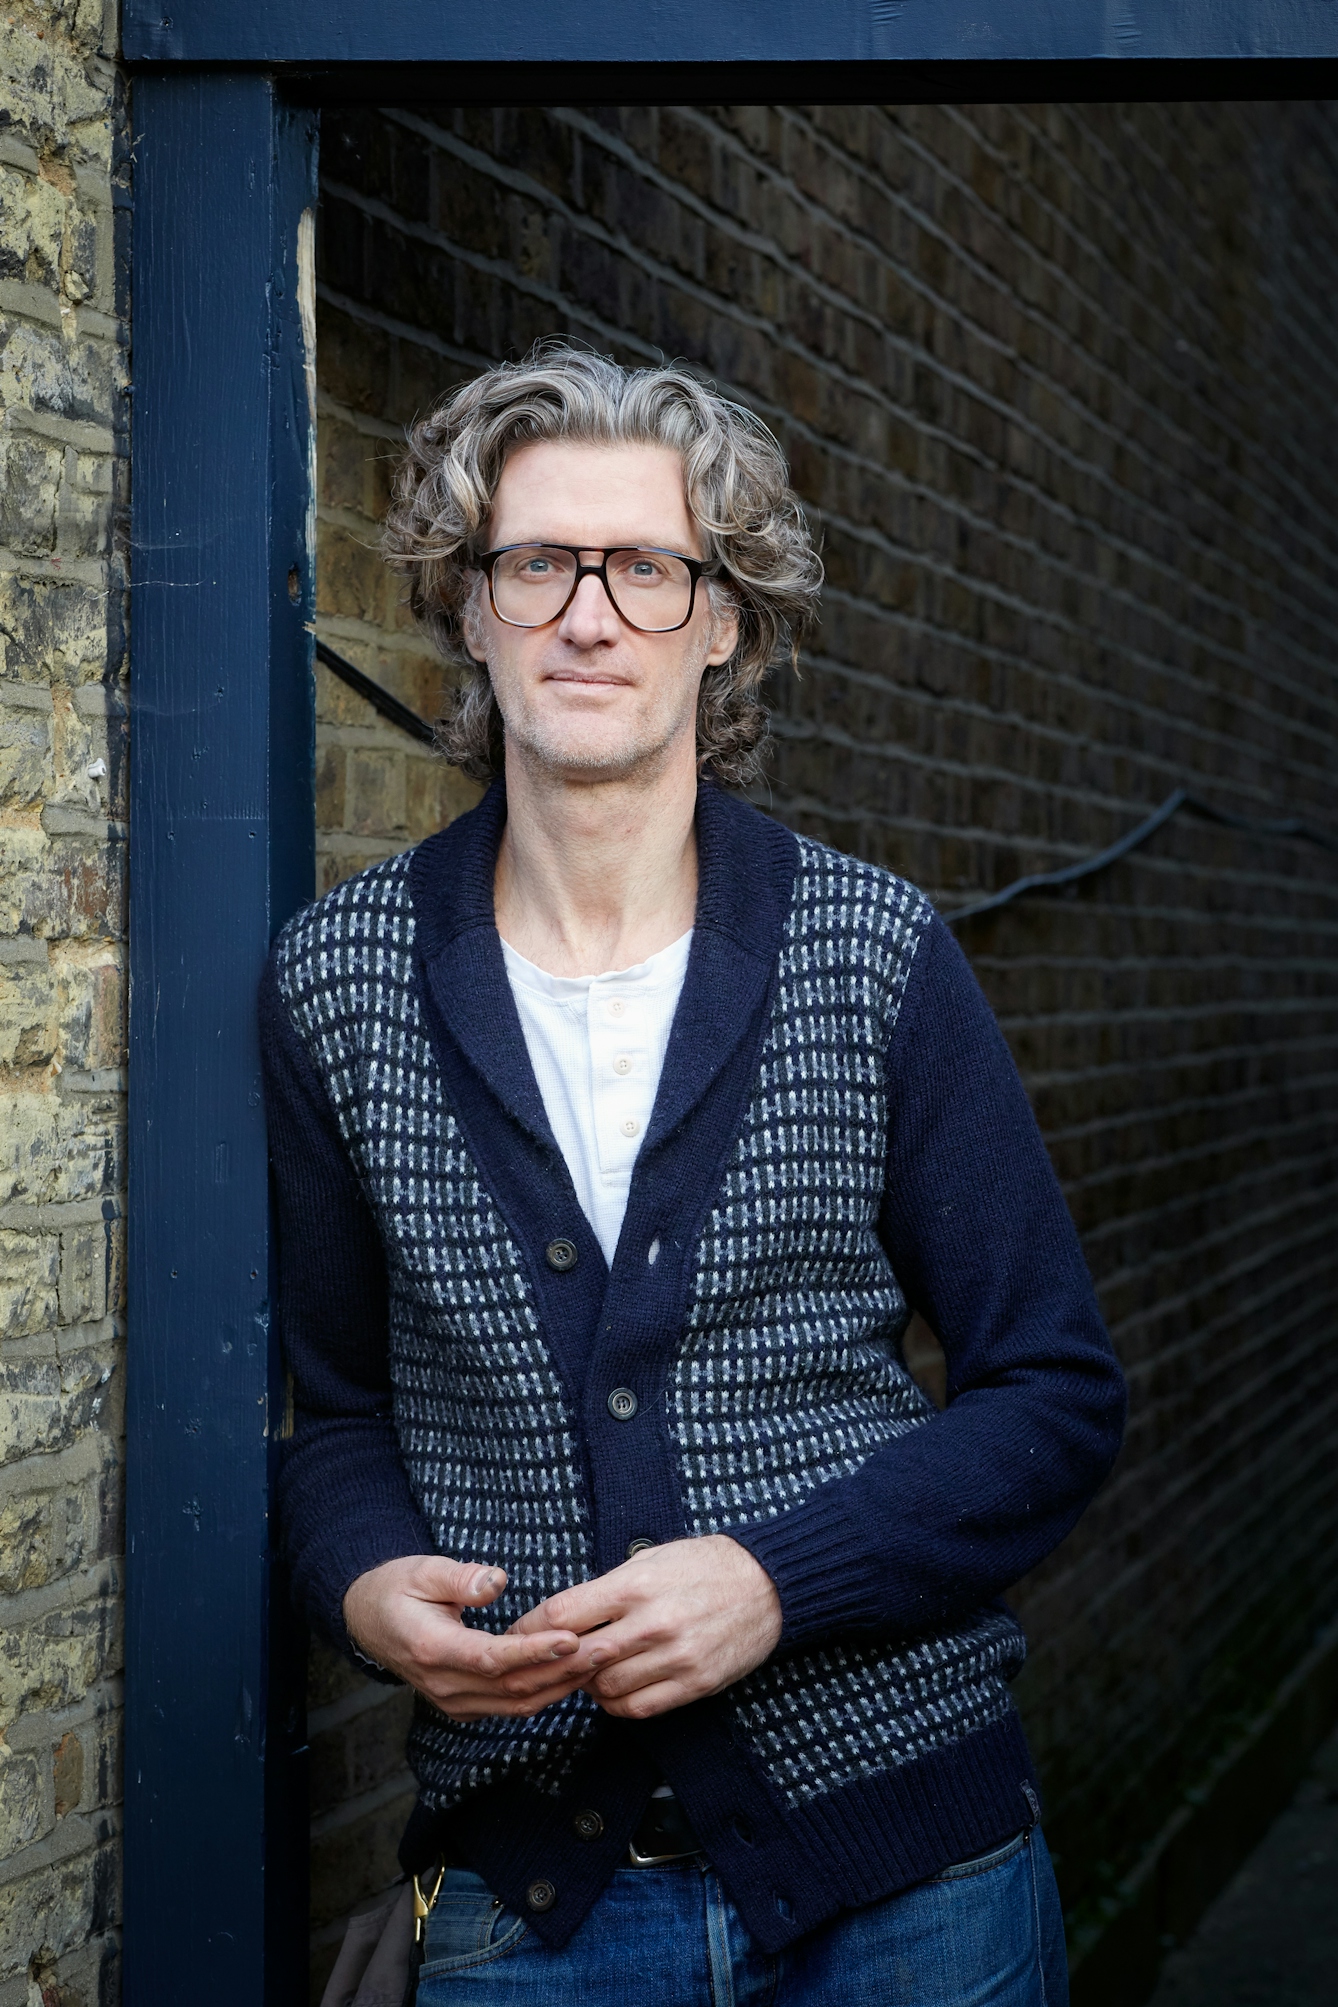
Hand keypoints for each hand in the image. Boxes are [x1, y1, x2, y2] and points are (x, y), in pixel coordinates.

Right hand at [342, 1556, 593, 1720]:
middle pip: (513, 1687)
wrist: (368, 1621)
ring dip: (561, 1685)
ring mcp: (454, 1701)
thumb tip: (496, 1582)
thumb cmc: (396, 1588)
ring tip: (601, 1660)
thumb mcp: (421, 1570)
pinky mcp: (465, 1705)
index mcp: (432, 1649)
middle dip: (563, 1669)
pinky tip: (573, 1674)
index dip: (534, 1651)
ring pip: (517, 1703)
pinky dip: (545, 1692)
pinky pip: (511, 1706)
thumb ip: (459, 1578)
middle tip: (606, 1647)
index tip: (571, 1637)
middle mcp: (443, 1685)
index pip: (492, 1658)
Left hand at [502, 1535, 781, 1720]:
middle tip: (538, 1665)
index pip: (563, 1613)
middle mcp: (652, 1623)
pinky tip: (616, 1688)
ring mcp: (674, 1657)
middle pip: (577, 1657)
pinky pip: (637, 1708)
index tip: (516, 1634)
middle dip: (551, 1664)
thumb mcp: (651, 1560)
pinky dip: (617, 1704)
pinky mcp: (694, 1683)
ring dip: (587, 1685)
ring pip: (604, 1689)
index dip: (529, 1627)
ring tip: (587, 1672)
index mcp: (635, 1584)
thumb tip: (560, 1617)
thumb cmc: (703, 1565)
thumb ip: (607, 1590)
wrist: (768, 1584)